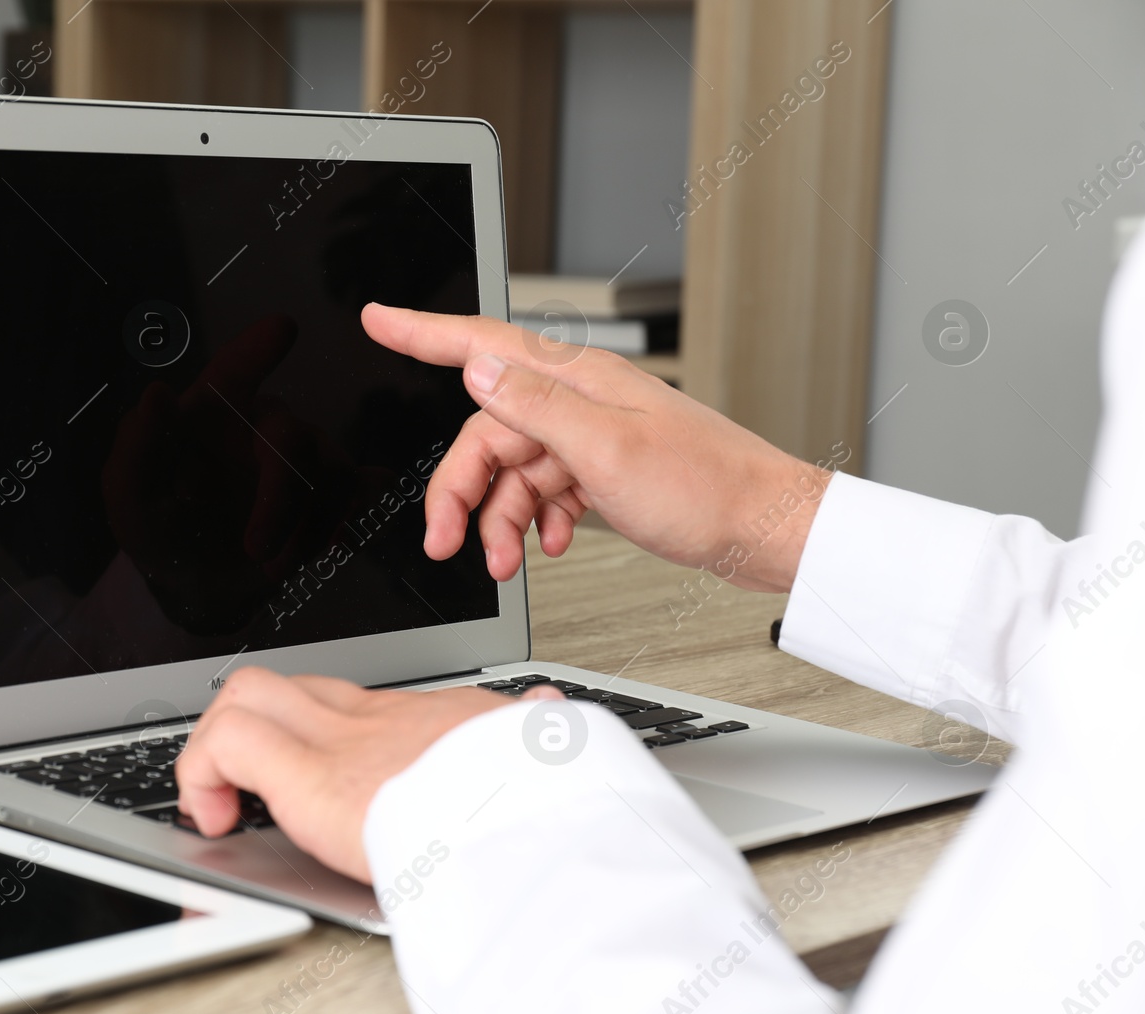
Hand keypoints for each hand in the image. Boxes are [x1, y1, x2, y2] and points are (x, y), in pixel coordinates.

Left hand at [101, 315, 357, 631]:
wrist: (199, 585)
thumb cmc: (158, 526)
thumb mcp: (129, 496)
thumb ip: (137, 448)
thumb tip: (158, 394)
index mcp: (211, 412)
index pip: (233, 370)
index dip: (256, 350)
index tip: (283, 328)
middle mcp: (260, 425)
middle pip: (292, 437)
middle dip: (281, 498)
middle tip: (257, 551)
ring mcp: (300, 459)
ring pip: (331, 471)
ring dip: (310, 526)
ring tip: (274, 568)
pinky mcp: (328, 493)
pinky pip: (358, 493)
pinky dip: (355, 514)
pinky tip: (343, 536)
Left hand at [175, 666, 562, 881]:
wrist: (533, 818)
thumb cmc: (539, 800)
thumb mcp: (538, 753)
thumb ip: (531, 734)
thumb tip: (552, 710)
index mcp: (428, 726)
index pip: (356, 706)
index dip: (318, 734)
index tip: (318, 777)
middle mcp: (377, 719)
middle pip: (293, 686)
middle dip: (258, 733)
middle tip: (254, 791)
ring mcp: (337, 737)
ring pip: (247, 693)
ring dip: (218, 750)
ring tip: (225, 806)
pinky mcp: (306, 771)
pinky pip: (225, 740)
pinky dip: (200, 775)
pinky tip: (217, 820)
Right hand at [361, 304, 830, 593]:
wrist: (765, 529)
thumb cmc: (706, 490)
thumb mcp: (608, 451)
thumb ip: (535, 407)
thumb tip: (476, 367)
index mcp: (577, 380)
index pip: (483, 343)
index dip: (422, 332)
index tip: (378, 319)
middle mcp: (580, 399)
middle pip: (488, 431)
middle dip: (461, 489)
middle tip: (446, 541)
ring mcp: (592, 434)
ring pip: (513, 468)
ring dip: (501, 517)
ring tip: (508, 562)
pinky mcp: (605, 468)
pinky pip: (546, 488)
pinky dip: (537, 519)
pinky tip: (550, 543)